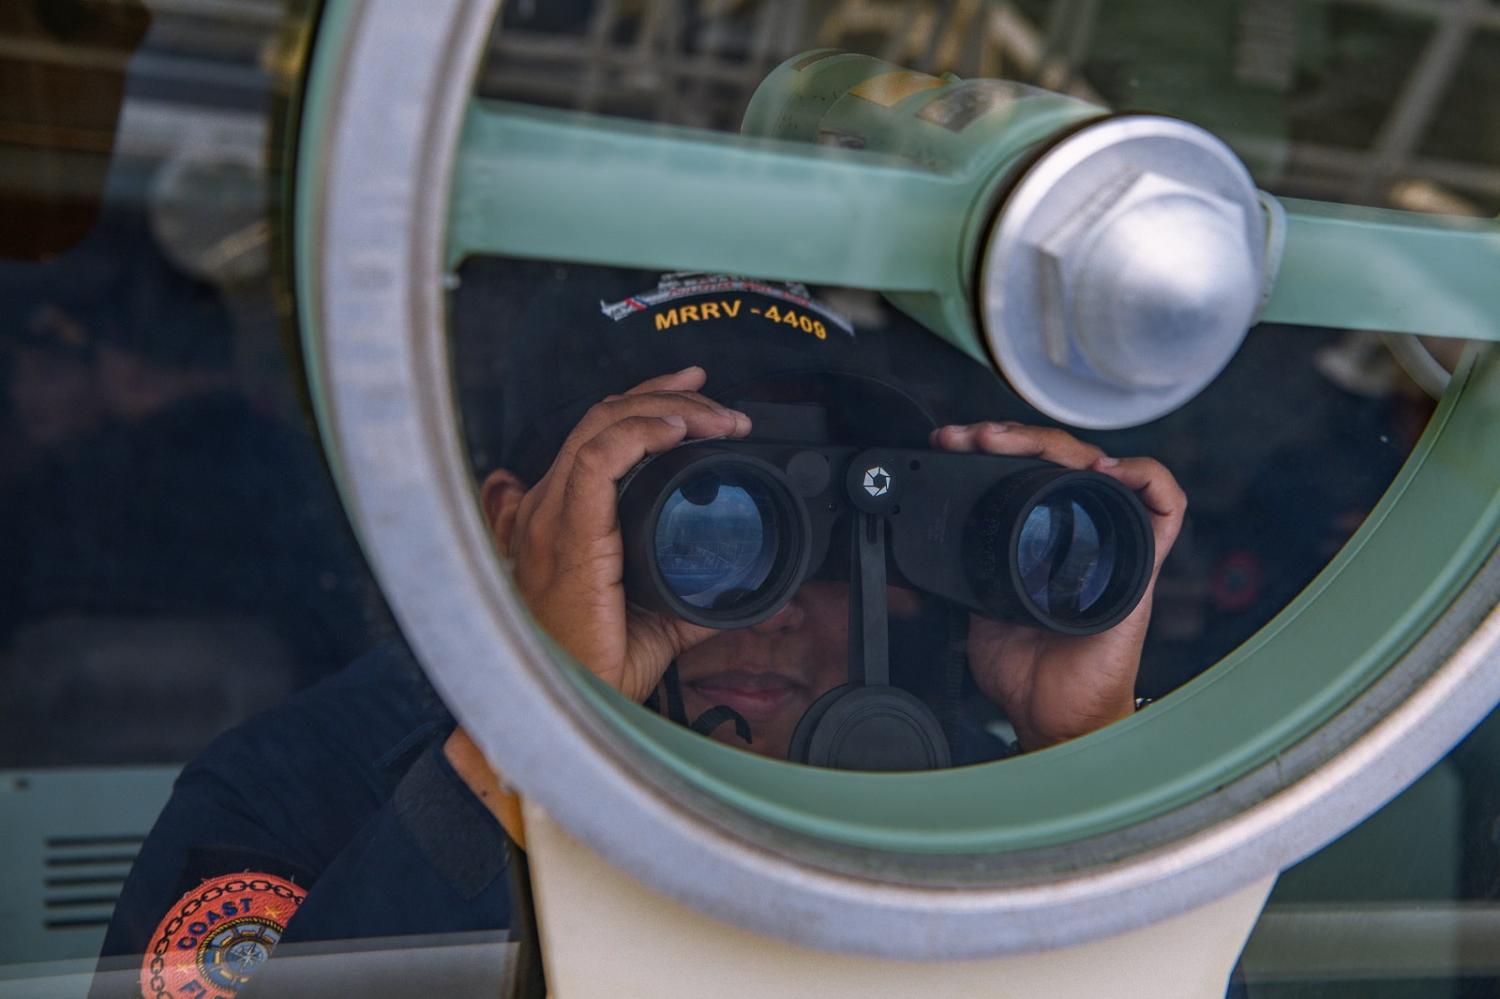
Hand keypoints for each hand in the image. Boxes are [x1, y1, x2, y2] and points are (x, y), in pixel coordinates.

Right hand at [486, 367, 751, 701]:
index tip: (694, 393)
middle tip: (720, 405)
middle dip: (667, 396)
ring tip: (715, 416)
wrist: (561, 714)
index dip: (645, 403)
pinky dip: (639, 434)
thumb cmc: (593, 671)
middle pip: (602, 418)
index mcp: (563, 521)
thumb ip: (696, 596)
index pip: (599, 436)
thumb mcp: (661, 622)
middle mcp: (547, 510)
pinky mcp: (563, 535)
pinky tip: (678, 430)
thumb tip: (750, 588)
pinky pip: (595, 461)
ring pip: (601, 426)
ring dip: (666, 409)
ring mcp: (549, 518)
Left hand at [930, 422, 1185, 750]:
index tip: (953, 442)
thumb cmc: (1027, 669)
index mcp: (1047, 535)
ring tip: (1013, 442)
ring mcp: (1116, 543)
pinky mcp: (1142, 565)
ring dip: (1060, 444)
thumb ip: (969, 564)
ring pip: (1105, 466)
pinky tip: (1106, 469)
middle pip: (1064, 457)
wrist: (1052, 714)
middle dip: (1013, 435)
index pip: (1031, 468)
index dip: (995, 447)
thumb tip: (935, 535)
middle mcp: (1085, 531)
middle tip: (971, 437)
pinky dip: (1144, 475)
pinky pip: (1166, 506)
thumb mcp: (979, 600)